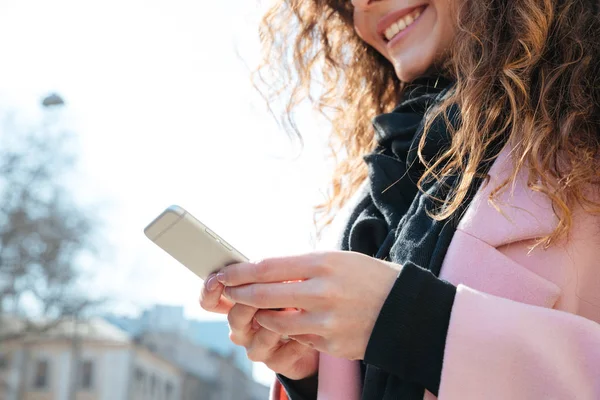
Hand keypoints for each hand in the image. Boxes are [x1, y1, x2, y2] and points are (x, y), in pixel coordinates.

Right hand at [199, 273, 318, 379]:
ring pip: (258, 338)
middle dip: (249, 303)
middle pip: (233, 317)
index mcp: (237, 304)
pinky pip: (282, 355)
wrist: (315, 332)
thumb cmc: (294, 299)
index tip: (219, 278)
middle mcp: (243, 328)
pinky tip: (308, 330)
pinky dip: (296, 341)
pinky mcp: (278, 362)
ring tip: (294, 308)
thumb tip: (259, 260)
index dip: (209, 290)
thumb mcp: (279, 280)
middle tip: (265, 290)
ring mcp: (258, 346)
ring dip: (276, 322)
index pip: (210, 301)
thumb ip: (266, 273)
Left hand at [217, 251, 400, 359]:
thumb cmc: (369, 278)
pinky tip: (296, 323)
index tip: (225, 273)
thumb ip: (303, 267)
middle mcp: (322, 292)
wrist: (406, 310)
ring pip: (277, 323)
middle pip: (265, 295)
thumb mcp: (339, 260)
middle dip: (240, 294)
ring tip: (260, 310)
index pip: (269, 267)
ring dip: (263, 317)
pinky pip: (299, 338)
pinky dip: (292, 331)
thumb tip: (266, 272)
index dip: (241, 272)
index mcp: (323, 264)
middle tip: (228, 292)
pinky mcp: (331, 345)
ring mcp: (326, 322)